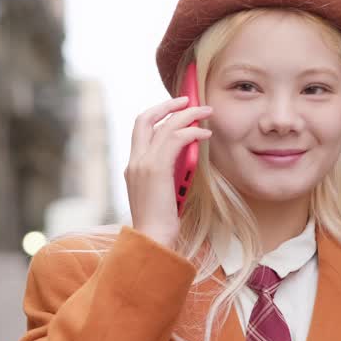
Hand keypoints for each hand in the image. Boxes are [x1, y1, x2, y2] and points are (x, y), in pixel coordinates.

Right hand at [125, 96, 211, 247]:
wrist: (151, 240)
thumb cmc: (160, 224)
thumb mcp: (162, 194)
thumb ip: (168, 174)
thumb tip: (185, 157)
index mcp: (133, 167)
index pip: (141, 130)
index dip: (157, 115)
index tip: (176, 110)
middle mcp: (134, 161)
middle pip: (145, 118)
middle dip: (168, 105)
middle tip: (190, 100)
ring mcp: (143, 164)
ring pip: (165, 125)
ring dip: (188, 114)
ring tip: (207, 113)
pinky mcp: (156, 169)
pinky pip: (176, 139)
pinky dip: (192, 132)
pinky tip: (205, 135)